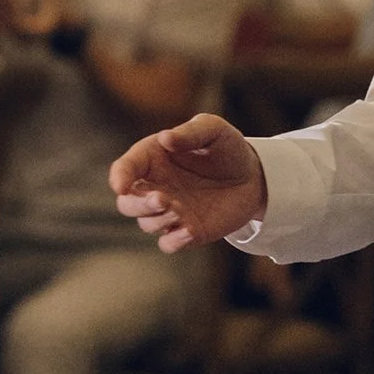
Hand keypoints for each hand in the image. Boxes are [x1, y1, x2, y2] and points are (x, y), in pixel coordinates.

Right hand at [110, 113, 267, 253]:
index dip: (119, 176)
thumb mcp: (213, 130)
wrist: (254, 177)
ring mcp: (168, 211)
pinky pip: (168, 243)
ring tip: (180, 209)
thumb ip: (190, 133)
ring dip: (159, 220)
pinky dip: (174, 241)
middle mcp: (155, 186)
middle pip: (127, 203)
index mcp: (152, 158)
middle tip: (161, 199)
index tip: (121, 185)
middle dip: (138, 204)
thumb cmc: (227, 147)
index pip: (125, 168)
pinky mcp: (186, 230)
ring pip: (147, 224)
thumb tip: (165, 138)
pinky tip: (189, 232)